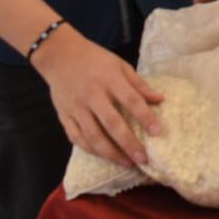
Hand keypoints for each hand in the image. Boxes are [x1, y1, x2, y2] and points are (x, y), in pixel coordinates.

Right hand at [32, 26, 162, 167]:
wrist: (59, 55)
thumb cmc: (94, 59)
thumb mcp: (119, 65)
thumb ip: (139, 84)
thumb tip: (160, 99)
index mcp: (109, 80)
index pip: (131, 101)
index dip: (145, 117)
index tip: (158, 132)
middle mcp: (92, 95)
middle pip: (112, 124)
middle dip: (129, 144)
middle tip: (143, 159)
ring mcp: (76, 108)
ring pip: (93, 136)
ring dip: (111, 153)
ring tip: (127, 163)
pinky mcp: (64, 116)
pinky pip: (76, 138)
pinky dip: (91, 149)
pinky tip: (104, 156)